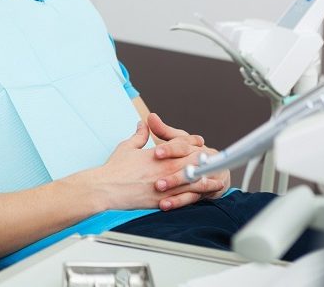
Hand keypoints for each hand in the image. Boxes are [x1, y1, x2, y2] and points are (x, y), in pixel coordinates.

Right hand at [95, 120, 223, 210]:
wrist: (106, 188)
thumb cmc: (115, 169)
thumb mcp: (127, 146)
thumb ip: (139, 135)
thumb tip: (142, 124)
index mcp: (158, 154)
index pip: (181, 143)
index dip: (192, 141)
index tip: (198, 141)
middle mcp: (165, 168)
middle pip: (192, 160)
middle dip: (204, 158)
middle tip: (215, 157)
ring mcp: (166, 185)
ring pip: (193, 180)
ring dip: (206, 177)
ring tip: (217, 177)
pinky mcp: (162, 200)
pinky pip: (185, 198)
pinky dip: (197, 195)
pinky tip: (204, 195)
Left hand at [146, 113, 229, 209]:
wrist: (215, 171)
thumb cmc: (190, 154)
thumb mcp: (178, 141)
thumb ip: (164, 131)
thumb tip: (150, 116)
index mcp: (193, 146)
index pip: (182, 145)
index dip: (170, 148)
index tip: (156, 152)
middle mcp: (200, 161)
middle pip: (188, 166)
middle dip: (173, 174)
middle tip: (156, 180)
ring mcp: (204, 177)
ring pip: (190, 182)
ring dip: (175, 187)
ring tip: (159, 190)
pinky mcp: (203, 192)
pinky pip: (191, 197)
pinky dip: (178, 201)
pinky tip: (164, 204)